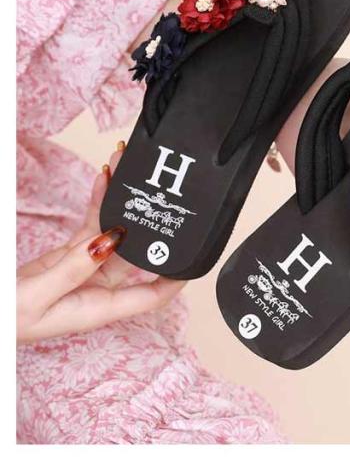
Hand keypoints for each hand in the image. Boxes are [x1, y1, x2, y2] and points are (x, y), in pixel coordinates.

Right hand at [17, 144, 184, 344]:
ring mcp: (86, 269)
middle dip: (147, 221)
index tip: (194, 253)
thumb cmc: (6, 317)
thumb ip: (73, 270)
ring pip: (115, 232)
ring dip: (122, 203)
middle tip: (154, 186)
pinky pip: (92, 226)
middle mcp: (99, 288)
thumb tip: (110, 242)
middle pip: (136, 253)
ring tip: (128, 169)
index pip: (152, 295)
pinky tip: (105, 180)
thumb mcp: (38, 297)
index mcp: (99, 307)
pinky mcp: (70, 255)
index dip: (177, 277)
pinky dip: (99, 203)